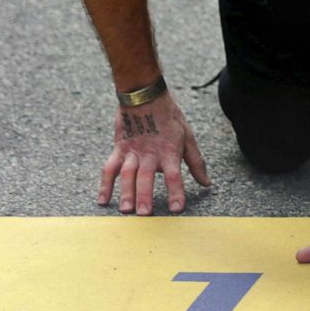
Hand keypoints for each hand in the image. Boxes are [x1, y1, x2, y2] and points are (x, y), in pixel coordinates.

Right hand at [97, 91, 210, 214]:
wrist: (145, 96)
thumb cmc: (169, 118)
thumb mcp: (188, 137)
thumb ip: (196, 162)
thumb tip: (206, 183)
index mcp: (169, 151)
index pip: (174, 175)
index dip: (176, 191)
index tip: (176, 209)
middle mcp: (150, 154)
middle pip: (147, 176)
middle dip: (145, 195)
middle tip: (144, 214)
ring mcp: (132, 152)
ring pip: (127, 174)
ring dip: (126, 192)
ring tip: (126, 210)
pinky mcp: (119, 149)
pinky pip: (109, 168)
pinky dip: (104, 185)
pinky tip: (102, 200)